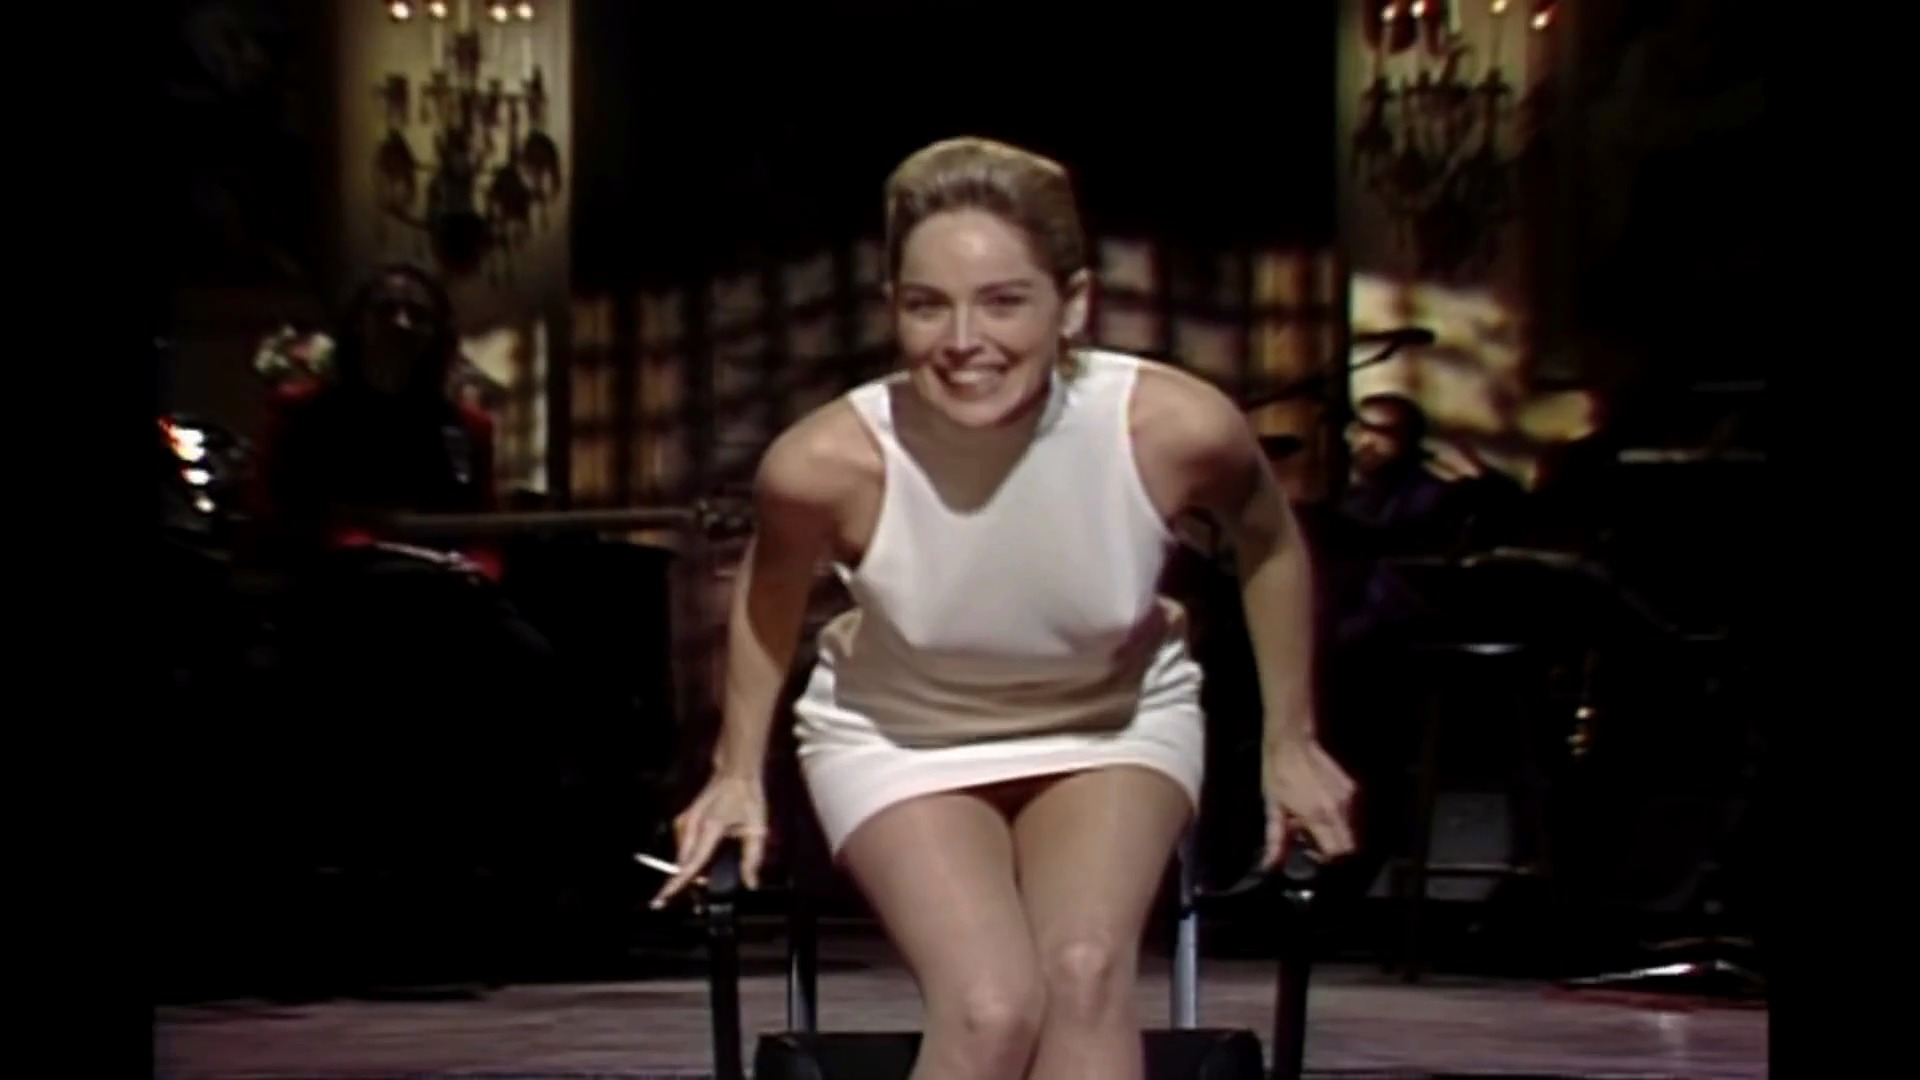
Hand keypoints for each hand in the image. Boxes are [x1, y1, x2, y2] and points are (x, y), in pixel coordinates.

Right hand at [651, 775, 769, 908]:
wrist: (735, 773)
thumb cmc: (748, 798)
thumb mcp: (756, 828)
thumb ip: (752, 858)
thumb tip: (751, 884)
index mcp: (709, 828)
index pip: (691, 863)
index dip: (676, 883)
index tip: (662, 898)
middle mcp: (691, 825)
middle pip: (683, 862)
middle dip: (687, 878)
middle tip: (703, 886)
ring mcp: (684, 821)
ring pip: (682, 855)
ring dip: (690, 866)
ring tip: (706, 874)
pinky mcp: (683, 819)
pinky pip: (683, 845)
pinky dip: (690, 855)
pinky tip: (703, 856)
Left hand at [1261, 738, 1357, 868]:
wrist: (1293, 737)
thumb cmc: (1277, 771)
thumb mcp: (1272, 806)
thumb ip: (1276, 840)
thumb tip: (1270, 867)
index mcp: (1319, 815)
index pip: (1339, 853)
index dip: (1326, 858)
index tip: (1310, 849)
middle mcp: (1342, 808)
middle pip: (1353, 846)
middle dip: (1336, 848)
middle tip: (1314, 836)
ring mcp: (1352, 795)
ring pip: (1356, 830)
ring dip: (1339, 832)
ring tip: (1316, 818)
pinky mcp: (1355, 785)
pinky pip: (1355, 812)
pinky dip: (1342, 816)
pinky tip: (1323, 804)